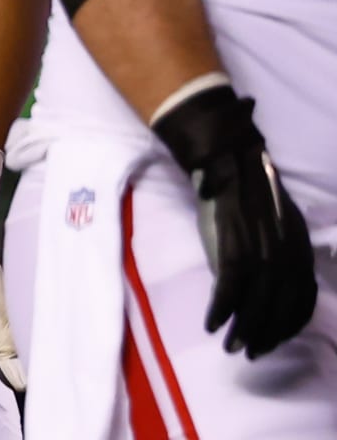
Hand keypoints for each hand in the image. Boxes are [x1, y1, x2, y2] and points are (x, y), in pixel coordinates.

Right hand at [154, 86, 316, 357]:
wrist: (229, 162)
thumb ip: (278, 251)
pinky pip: (228, 290)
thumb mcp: (277, 224)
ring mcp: (260, 254)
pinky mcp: (233, 250)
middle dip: (266, 335)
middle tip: (250, 353)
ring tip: (231, 347)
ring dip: (243, 331)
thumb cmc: (249, 190)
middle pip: (279, 308)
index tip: (274, 338)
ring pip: (255, 305)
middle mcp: (286, 256)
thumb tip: (266, 279)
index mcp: (300, 250)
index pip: (302, 299)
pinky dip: (220, 311)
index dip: (288, 324)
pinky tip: (212, 324)